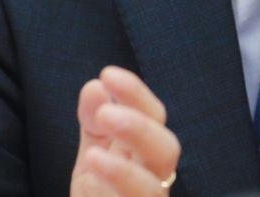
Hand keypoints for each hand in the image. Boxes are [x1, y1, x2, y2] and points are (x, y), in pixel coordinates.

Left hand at [71, 66, 181, 195]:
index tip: (108, 75)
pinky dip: (114, 193)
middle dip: (140, 128)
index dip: (136, 95)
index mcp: (145, 157)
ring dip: (125, 170)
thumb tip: (95, 85)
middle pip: (166, 150)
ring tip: (94, 156)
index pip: (154, 119)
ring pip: (154, 190)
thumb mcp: (93, 161)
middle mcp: (153, 181)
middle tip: (106, 113)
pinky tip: (92, 183)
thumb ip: (94, 125)